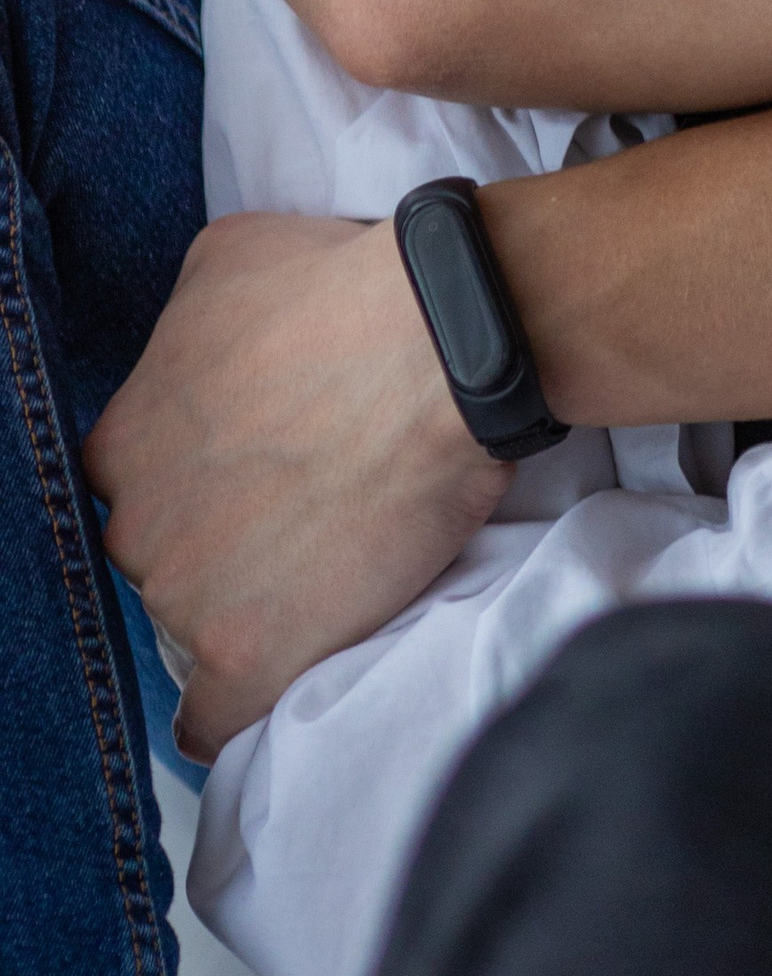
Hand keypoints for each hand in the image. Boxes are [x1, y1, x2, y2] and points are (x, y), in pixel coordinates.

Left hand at [86, 215, 505, 756]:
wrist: (445, 346)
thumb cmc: (351, 287)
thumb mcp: (232, 256)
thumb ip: (188, 320)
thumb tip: (202, 340)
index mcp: (123, 438)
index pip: (131, 481)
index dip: (192, 477)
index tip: (245, 472)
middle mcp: (134, 523)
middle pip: (159, 556)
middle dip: (215, 539)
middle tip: (296, 513)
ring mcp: (185, 597)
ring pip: (190, 626)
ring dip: (242, 608)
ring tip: (320, 573)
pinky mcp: (248, 655)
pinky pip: (210, 719)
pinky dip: (230, 709)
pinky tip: (261, 685)